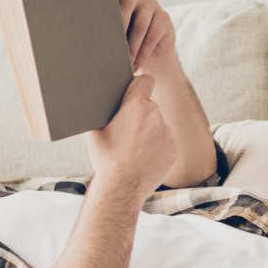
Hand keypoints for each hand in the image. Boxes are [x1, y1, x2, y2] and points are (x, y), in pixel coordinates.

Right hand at [84, 74, 174, 190]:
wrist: (122, 187)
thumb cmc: (105, 158)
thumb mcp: (94, 131)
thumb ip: (101, 110)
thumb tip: (96, 101)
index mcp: (136, 106)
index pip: (145, 80)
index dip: (139, 85)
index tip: (134, 92)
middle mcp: (155, 115)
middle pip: (150, 106)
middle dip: (140, 114)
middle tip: (126, 131)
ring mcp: (167, 133)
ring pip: (158, 125)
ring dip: (149, 132)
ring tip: (134, 149)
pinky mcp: (173, 149)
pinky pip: (165, 142)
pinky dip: (157, 147)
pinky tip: (143, 158)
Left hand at [109, 0, 177, 73]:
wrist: (151, 60)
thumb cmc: (124, 46)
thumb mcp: (111, 35)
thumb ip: (103, 27)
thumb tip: (82, 34)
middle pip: (127, 2)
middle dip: (118, 25)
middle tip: (111, 45)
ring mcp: (152, 5)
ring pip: (140, 24)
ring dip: (131, 46)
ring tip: (125, 62)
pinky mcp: (165, 18)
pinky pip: (153, 34)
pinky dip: (143, 51)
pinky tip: (137, 62)